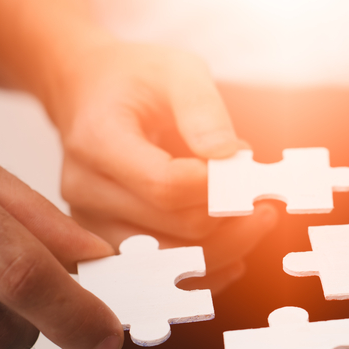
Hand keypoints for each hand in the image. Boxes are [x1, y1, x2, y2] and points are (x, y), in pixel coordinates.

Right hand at [47, 40, 278, 290]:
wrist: (87, 94)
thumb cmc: (136, 81)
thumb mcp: (177, 70)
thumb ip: (204, 110)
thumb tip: (230, 157)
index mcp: (96, 141)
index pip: (166, 186)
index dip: (219, 188)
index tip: (251, 172)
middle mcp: (85, 190)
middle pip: (177, 231)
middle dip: (233, 217)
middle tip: (263, 196)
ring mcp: (90, 225)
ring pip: (173, 263)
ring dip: (226, 246)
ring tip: (253, 218)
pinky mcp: (105, 247)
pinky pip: (162, 278)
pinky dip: (206, 270)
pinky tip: (235, 250)